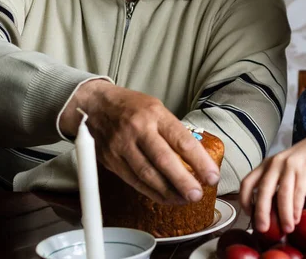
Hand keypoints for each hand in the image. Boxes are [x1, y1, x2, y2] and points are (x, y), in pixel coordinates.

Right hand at [59, 80, 219, 204]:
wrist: (94, 105)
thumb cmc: (132, 107)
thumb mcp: (156, 108)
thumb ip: (173, 131)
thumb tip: (196, 157)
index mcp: (155, 114)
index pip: (181, 140)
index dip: (199, 161)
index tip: (212, 176)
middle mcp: (138, 129)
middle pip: (163, 160)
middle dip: (183, 181)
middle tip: (197, 194)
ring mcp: (122, 146)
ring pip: (147, 174)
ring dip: (168, 191)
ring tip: (183, 200)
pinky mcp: (111, 160)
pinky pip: (133, 180)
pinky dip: (151, 192)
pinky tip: (165, 198)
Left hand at [239, 127, 305, 234]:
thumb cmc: (303, 159)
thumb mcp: (283, 167)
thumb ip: (275, 183)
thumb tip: (269, 210)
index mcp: (266, 164)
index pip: (247, 182)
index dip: (244, 200)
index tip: (248, 214)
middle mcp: (275, 163)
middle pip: (263, 190)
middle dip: (262, 212)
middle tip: (263, 228)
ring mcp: (290, 166)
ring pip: (283, 193)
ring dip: (284, 214)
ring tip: (286, 229)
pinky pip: (299, 192)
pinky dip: (297, 208)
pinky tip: (296, 218)